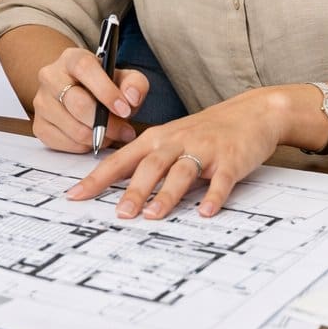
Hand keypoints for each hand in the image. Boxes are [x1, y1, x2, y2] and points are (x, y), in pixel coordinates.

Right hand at [31, 45, 146, 152]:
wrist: (79, 93)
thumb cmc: (103, 86)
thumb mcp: (124, 78)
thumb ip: (135, 84)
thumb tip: (131, 98)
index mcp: (71, 58)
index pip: (85, 69)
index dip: (106, 91)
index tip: (125, 109)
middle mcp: (50, 76)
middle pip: (77, 104)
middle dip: (106, 123)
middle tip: (124, 130)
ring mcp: (41, 102)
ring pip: (73, 128)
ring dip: (97, 137)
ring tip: (110, 133)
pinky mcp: (39, 125)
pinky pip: (65, 144)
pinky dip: (84, 146)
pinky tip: (92, 137)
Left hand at [66, 88, 285, 218]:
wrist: (251, 112)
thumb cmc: (205, 131)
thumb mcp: (170, 139)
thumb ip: (146, 162)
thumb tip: (116, 191)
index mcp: (156, 139)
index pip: (120, 160)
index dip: (97, 178)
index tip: (75, 196)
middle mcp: (176, 141)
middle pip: (149, 166)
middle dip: (133, 191)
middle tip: (120, 214)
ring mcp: (204, 150)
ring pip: (181, 172)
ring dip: (167, 194)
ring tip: (153, 216)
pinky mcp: (231, 160)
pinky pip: (221, 180)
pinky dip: (214, 196)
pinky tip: (206, 212)